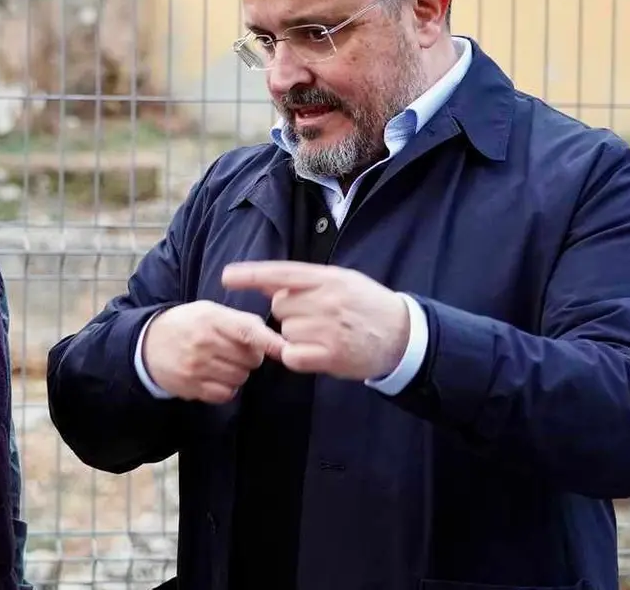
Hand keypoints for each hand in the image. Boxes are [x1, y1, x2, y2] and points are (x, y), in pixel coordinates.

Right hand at [141, 300, 284, 402]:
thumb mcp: (208, 311)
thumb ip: (238, 320)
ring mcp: (196, 367)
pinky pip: (226, 393)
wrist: (147, 344)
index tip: (286, 349)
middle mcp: (204, 343)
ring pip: (241, 377)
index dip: (269, 342)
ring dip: (238, 372)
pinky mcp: (191, 387)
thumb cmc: (185, 324)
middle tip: (235, 350)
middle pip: (251, 359)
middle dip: (250, 356)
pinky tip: (215, 376)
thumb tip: (270, 337)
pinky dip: (226, 388)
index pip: (247, 331)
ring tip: (222, 362)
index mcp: (210, 318)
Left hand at [220, 261, 409, 380]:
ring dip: (296, 336)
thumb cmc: (368, 305)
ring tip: (324, 334)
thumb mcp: (342, 280)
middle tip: (316, 318)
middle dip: (290, 313)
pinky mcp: (328, 356)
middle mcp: (325, 300)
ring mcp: (326, 329)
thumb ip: (306, 281)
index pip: (282, 273)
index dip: (252, 274)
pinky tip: (318, 352)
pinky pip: (291, 355)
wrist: (402, 336)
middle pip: (279, 306)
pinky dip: (297, 356)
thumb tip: (266, 282)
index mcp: (328, 278)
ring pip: (284, 332)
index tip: (227, 276)